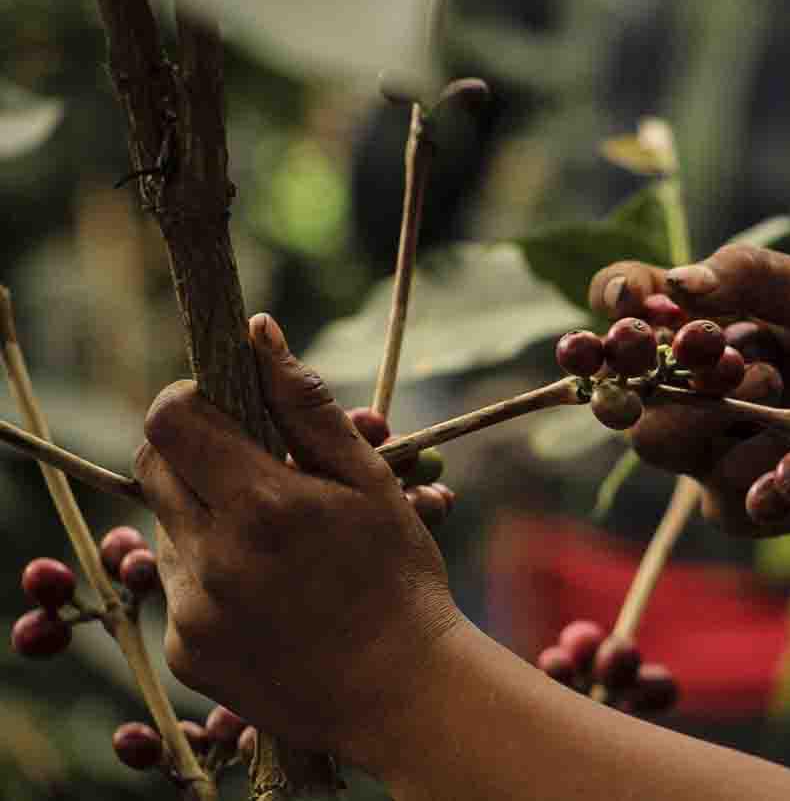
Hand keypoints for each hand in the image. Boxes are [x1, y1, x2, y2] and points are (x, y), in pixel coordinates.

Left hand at [132, 313, 460, 758]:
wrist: (402, 690)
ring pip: (166, 527)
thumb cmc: (399, 577)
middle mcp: (213, 557)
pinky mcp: (186, 650)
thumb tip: (259, 330)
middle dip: (194, 452)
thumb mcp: (368, 482)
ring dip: (206, 514)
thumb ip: (307, 405)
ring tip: (273, 539)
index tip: (222, 404)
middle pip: (154, 468)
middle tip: (252, 467)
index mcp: (262, 504)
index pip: (170, 419)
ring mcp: (193, 610)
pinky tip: (268, 590)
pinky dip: (211, 573)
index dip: (189, 398)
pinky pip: (178, 586)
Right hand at [589, 244, 789, 536]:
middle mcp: (690, 395)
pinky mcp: (740, 507)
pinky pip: (725, 494)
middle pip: (625, 394)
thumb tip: (679, 281)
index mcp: (699, 335)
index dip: (616, 298)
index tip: (637, 298)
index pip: (627, 311)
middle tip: (746, 365)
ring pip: (663, 443)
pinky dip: (784, 470)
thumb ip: (749, 274)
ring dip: (735, 416)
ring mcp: (708, 455)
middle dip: (680, 374)